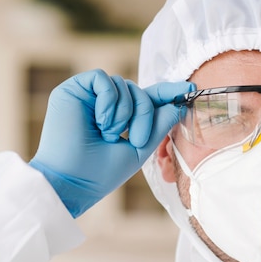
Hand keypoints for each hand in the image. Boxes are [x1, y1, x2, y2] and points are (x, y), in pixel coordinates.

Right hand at [29, 69, 193, 216]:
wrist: (71, 182)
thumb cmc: (100, 173)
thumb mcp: (139, 148)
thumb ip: (158, 125)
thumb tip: (177, 104)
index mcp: (118, 119)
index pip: (145, 98)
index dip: (167, 92)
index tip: (189, 90)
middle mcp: (103, 106)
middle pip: (137, 90)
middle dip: (144, 112)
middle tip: (135, 139)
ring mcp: (87, 97)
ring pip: (122, 83)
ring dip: (124, 112)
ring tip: (109, 135)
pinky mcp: (72, 90)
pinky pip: (101, 78)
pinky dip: (108, 99)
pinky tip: (101, 122)